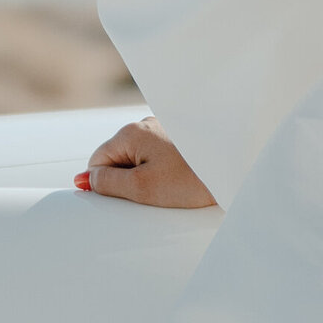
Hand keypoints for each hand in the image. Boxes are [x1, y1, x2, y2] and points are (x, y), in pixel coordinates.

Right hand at [79, 116, 216, 208]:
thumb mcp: (142, 188)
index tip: (125, 198)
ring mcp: (167, 129)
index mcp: (132, 131)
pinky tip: (180, 183)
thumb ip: (108, 182)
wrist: (238, 172)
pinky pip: (160, 157)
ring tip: (171, 191)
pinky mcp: (183, 139)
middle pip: (119, 158)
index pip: (98, 159)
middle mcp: (148, 124)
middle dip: (128, 180)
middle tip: (152, 197)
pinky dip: (164, 172)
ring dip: (147, 177)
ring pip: (141, 158)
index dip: (104, 183)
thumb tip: (84, 178)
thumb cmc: (192, 181)